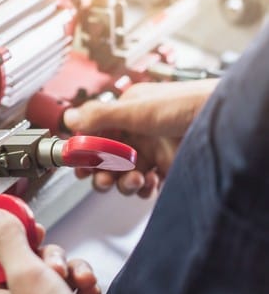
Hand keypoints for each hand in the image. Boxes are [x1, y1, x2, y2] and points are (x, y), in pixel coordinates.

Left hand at [0, 209, 100, 293]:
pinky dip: (85, 281)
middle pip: (31, 256)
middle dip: (51, 256)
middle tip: (55, 266)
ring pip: (55, 267)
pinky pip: (74, 282)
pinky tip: (88, 289)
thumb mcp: (27, 276)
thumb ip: (11, 242)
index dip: (11, 233)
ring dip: (73, 268)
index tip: (22, 218)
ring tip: (78, 280)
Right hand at [64, 79, 217, 196]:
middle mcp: (136, 132)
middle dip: (102, 173)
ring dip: (123, 182)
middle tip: (102, 181)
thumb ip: (101, 115)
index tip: (78, 166)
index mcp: (126, 112)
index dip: (84, 152)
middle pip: (106, 159)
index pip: (95, 134)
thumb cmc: (187, 105)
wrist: (224, 124)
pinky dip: (141, 188)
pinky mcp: (164, 168)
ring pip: (123, 174)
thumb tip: (69, 117)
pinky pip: (143, 183)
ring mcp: (151, 151)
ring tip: (134, 180)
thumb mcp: (137, 108)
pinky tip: (147, 185)